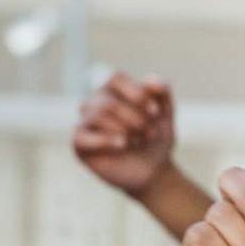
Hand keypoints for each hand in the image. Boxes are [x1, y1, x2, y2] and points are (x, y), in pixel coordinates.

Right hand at [72, 70, 174, 195]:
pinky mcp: (79, 142)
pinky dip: (106, 140)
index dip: (136, 93)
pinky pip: (82, 136)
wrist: (153, 168)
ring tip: (140, 140)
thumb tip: (151, 81)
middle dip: (136, 119)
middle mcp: (95, 102)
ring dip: (125, 129)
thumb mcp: (165, 112)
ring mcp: (85, 122)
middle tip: (151, 133)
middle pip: (109, 102)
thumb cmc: (155, 136)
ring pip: (98, 116)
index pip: (115, 78)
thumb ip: (162, 90)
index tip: (156, 112)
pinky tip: (123, 145)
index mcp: (113, 89)